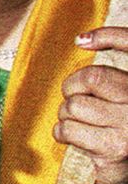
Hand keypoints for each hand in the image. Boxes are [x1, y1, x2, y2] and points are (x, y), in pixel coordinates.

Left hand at [54, 26, 127, 183]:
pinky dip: (62, 132)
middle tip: (74, 100)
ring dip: (66, 115)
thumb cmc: (121, 131)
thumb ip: (110, 75)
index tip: (82, 40)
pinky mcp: (113, 147)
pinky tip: (72, 138)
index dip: (108, 36)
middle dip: (72, 89)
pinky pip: (69, 129)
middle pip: (91, 78)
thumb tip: (81, 39)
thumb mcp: (121, 99)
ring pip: (75, 106)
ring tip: (77, 123)